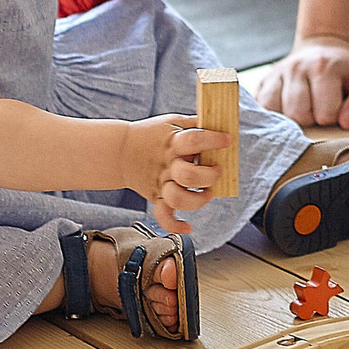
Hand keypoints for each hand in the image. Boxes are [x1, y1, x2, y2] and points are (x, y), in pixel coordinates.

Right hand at [125, 112, 229, 233]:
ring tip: (207, 194)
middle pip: (189, 175)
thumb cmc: (152, 135)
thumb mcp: (172, 122)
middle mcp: (167, 165)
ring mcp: (161, 183)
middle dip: (209, 175)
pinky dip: (174, 225)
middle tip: (217, 170)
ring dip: (197, 200)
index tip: (227, 140)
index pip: (194, 141)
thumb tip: (221, 121)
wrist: (120, 151)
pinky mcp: (156, 197)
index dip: (213, 140)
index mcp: (172, 143)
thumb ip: (195, 123)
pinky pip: (163, 216)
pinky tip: (188, 227)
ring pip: (178, 199)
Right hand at [254, 35, 348, 129]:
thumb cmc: (345, 73)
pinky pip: (261, 107)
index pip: (325, 114)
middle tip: (318, 112)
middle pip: (298, 115)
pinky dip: (272, 116)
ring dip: (290, 120)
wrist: (323, 48)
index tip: (335, 110)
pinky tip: (285, 113)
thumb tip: (345, 123)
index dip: (332, 118)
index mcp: (324, 67)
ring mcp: (277, 73)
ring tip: (303, 111)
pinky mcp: (264, 81)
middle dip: (310, 121)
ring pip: (276, 113)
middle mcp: (297, 68)